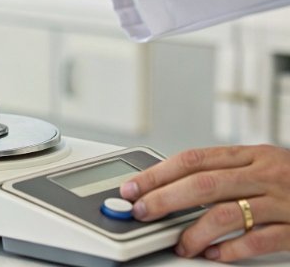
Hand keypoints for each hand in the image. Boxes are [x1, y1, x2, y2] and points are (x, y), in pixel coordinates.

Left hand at [119, 145, 289, 261]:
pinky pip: (259, 239)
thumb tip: (168, 187)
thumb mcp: (261, 165)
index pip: (193, 159)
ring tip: (179, 244)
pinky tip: (214, 254)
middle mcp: (265, 173)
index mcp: (250, 155)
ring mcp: (282, 200)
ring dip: (194, 230)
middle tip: (142, 212)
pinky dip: (231, 249)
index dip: (158, 173)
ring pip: (227, 212)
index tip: (133, 188)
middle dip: (166, 198)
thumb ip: (223, 173)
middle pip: (203, 183)